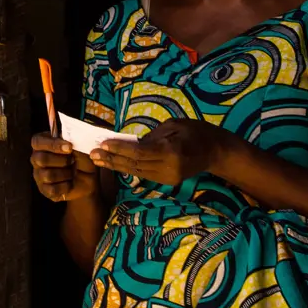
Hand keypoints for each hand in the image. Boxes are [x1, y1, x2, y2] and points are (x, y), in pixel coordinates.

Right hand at [30, 132, 98, 201]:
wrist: (87, 180)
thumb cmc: (81, 160)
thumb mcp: (81, 150)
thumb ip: (73, 144)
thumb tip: (69, 145)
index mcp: (43, 144)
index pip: (37, 142)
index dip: (52, 144)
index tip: (69, 147)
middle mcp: (37, 159)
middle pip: (41, 159)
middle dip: (62, 160)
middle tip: (73, 161)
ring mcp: (39, 175)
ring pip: (48, 175)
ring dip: (66, 174)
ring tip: (73, 172)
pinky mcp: (44, 190)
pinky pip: (52, 189)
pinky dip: (66, 186)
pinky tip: (70, 183)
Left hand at [90, 118, 228, 184]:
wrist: (215, 152)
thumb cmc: (196, 132)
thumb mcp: (174, 125)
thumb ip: (152, 135)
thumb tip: (131, 142)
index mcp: (171, 151)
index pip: (139, 152)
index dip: (120, 149)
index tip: (103, 144)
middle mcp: (168, 168)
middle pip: (135, 164)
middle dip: (112, 159)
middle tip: (92, 154)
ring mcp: (168, 178)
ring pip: (136, 172)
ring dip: (116, 166)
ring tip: (97, 160)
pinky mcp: (167, 181)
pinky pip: (143, 174)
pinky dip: (127, 168)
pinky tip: (113, 164)